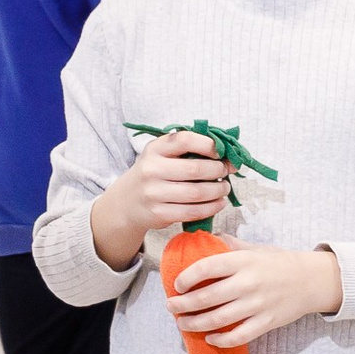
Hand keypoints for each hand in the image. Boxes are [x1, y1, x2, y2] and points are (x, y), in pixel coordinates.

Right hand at [90, 129, 231, 266]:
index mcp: (155, 149)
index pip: (185, 140)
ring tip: (224, 188)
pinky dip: (211, 208)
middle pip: (195, 169)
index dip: (209, 145)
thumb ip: (187, 150)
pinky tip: (218, 203)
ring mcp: (154, 193)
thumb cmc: (154, 174)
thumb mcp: (162, 155)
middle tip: (227, 171)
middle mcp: (152, 169)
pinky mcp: (159, 213)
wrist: (126, 202)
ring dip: (218, 191)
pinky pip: (192, 211)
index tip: (221, 153)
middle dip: (218, 170)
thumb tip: (227, 152)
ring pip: (197, 193)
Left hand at [166, 241, 341, 346]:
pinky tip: (210, 339)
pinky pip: (239, 336)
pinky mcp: (266, 322)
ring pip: (218, 319)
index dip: (186, 278)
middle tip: (172, 307)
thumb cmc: (280, 263)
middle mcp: (248, 283)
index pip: (206, 268)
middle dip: (183, 305)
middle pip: (206, 297)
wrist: (311, 280)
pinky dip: (221, 340)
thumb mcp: (255, 248)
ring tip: (183, 324)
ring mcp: (258, 305)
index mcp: (243, 262)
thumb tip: (203, 239)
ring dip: (195, 324)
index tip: (177, 285)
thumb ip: (229, 245)